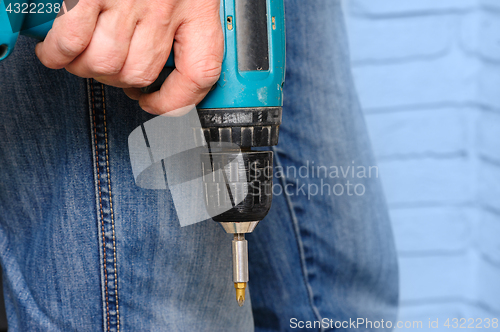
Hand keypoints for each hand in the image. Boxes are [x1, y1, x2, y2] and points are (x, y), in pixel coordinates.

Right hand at [35, 0, 223, 114]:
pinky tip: (57, 52)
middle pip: (140, 74)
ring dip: (87, 70)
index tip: (158, 102)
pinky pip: (72, 40)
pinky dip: (59, 53)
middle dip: (119, 81)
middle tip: (111, 71)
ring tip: (82, 60)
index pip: (200, 73)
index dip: (176, 100)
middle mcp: (165, 6)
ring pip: (105, 64)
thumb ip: (184, 21)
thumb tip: (166, 62)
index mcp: (198, 6)